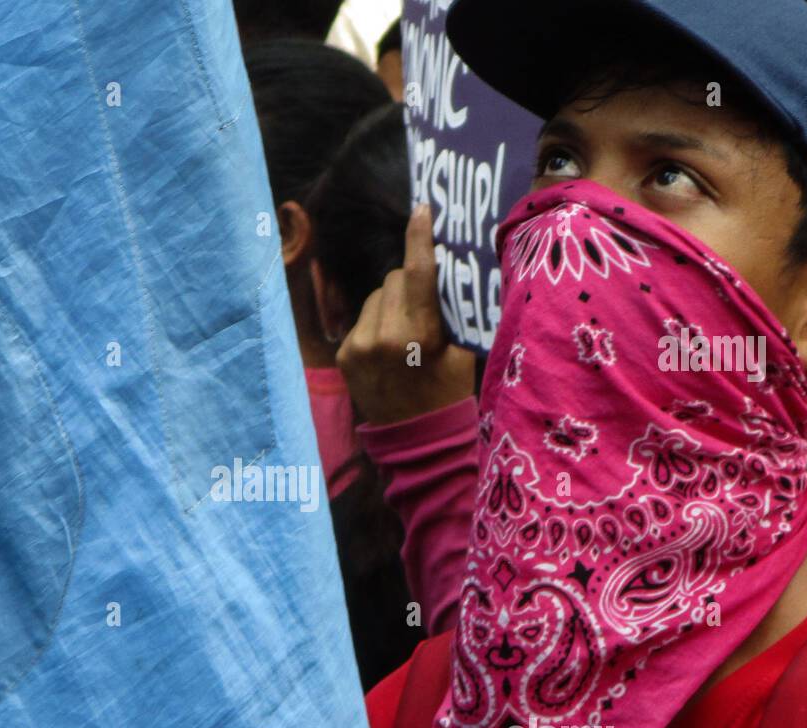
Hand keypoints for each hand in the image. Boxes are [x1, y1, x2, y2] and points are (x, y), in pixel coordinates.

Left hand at [336, 204, 475, 425]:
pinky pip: (362, 318)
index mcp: (418, 335)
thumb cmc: (448, 391)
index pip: (416, 273)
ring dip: (391, 303)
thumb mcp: (462, 350)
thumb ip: (452, 310)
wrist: (417, 439)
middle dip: (411, 283)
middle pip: (395, 278)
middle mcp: (383, 336)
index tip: (421, 209)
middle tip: (425, 307)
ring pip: (377, 296)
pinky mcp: (345, 354)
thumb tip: (449, 269)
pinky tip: (388, 347)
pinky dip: (376, 322)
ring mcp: (359, 346)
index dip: (419, 237)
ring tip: (405, 334)